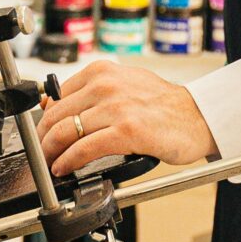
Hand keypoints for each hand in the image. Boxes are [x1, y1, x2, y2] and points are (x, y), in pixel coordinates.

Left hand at [36, 56, 216, 177]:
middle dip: (42, 139)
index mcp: (102, 72)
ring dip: (51, 153)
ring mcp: (115, 107)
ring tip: (50, 164)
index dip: (43, 121)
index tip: (42, 136)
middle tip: (42, 155)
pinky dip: (68, 161)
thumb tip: (51, 104)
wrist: (198, 117)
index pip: (55, 97)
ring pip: (65, 132)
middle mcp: (105, 85)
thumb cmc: (163, 106)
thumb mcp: (123, 86)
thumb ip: (91, 93)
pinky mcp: (126, 131)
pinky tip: (64, 169)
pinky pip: (83, 149)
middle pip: (55, 115)